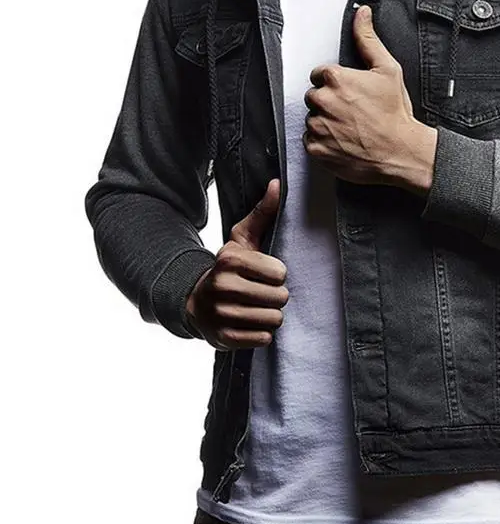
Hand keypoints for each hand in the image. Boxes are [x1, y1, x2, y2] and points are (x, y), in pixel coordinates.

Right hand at [185, 178, 287, 349]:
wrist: (195, 301)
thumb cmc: (229, 268)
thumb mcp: (241, 239)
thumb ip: (263, 213)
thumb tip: (279, 184)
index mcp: (230, 261)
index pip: (280, 274)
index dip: (278, 275)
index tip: (266, 274)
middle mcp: (223, 287)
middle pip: (280, 298)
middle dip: (277, 297)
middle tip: (263, 293)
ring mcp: (221, 315)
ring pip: (274, 320)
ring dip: (271, 315)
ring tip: (257, 307)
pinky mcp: (223, 338)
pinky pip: (263, 339)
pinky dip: (261, 333)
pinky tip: (250, 323)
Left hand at [302, 4, 436, 192]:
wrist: (401, 152)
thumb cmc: (395, 113)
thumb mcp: (388, 70)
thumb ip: (368, 39)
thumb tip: (361, 13)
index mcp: (335, 78)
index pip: (320, 75)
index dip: (336, 84)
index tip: (350, 94)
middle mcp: (322, 100)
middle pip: (315, 97)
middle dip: (329, 102)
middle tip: (352, 112)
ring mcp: (318, 126)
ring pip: (313, 119)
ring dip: (326, 122)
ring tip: (350, 128)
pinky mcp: (316, 148)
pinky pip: (311, 141)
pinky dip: (323, 143)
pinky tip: (343, 141)